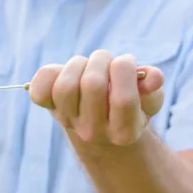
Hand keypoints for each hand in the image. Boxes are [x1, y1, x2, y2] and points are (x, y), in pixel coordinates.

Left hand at [28, 50, 164, 145]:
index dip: (125, 69)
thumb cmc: (129, 104)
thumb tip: (153, 78)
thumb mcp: (148, 98)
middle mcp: (92, 132)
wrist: (100, 123)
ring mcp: (68, 121)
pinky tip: (65, 73)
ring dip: (78, 64)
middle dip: (102, 60)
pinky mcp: (49, 109)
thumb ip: (153, 88)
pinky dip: (49, 74)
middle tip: (107, 60)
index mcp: (124, 132)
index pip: (123, 99)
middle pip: (92, 85)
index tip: (126, 61)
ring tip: (88, 65)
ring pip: (65, 86)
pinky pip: (39, 90)